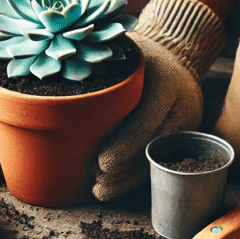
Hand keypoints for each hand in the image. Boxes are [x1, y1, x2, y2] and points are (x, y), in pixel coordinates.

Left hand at [92, 0, 225, 201]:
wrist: (179, 52)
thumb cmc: (136, 51)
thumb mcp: (120, 47)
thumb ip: (94, 62)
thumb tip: (53, 72)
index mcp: (163, 77)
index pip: (147, 117)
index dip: (126, 143)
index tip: (101, 163)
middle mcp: (180, 101)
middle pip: (153, 144)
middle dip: (125, 169)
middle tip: (96, 184)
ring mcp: (186, 119)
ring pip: (157, 156)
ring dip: (130, 178)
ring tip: (101, 191)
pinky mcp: (184, 132)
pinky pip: (161, 158)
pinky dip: (139, 174)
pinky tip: (117, 185)